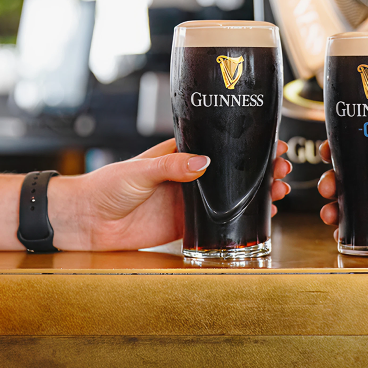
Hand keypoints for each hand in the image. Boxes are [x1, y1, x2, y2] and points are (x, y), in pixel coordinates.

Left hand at [50, 139, 291, 250]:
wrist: (86, 221)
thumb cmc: (105, 186)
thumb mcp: (139, 170)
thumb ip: (172, 167)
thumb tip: (204, 162)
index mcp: (178, 155)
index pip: (219, 145)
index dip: (245, 143)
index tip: (271, 141)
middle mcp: (188, 177)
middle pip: (232, 171)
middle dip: (260, 168)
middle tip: (282, 167)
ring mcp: (188, 201)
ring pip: (231, 196)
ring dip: (256, 192)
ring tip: (279, 189)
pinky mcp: (184, 226)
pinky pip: (218, 224)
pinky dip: (241, 221)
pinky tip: (260, 217)